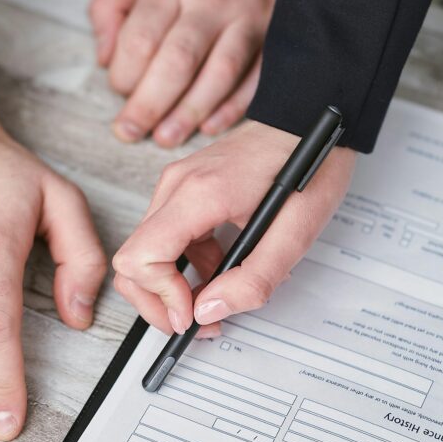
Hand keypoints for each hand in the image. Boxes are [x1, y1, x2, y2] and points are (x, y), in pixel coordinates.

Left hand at [89, 0, 287, 147]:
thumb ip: (110, 8)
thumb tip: (104, 59)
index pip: (141, 38)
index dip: (124, 74)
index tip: (119, 90)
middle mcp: (208, 0)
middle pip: (177, 62)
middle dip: (150, 104)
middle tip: (131, 130)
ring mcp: (244, 19)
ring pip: (218, 75)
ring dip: (189, 114)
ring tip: (166, 137)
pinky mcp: (271, 36)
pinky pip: (254, 79)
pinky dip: (232, 108)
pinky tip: (208, 126)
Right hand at [113, 121, 354, 335]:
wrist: (310, 118)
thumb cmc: (309, 165)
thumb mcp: (295, 234)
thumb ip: (253, 279)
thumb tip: (208, 312)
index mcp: (198, 194)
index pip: (140, 258)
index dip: (161, 298)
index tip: (192, 316)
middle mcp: (176, 186)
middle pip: (132, 261)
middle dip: (159, 302)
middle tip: (197, 323)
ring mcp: (177, 185)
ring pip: (147, 252)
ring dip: (175, 286)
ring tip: (220, 298)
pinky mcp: (186, 189)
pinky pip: (168, 238)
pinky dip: (188, 265)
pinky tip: (224, 269)